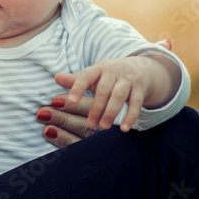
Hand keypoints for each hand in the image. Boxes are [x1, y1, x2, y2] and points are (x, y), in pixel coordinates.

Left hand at [36, 39, 171, 144]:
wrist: (141, 68)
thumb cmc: (110, 75)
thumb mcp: (94, 75)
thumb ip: (76, 80)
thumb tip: (56, 78)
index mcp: (99, 69)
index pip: (86, 75)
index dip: (78, 87)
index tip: (70, 101)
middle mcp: (113, 72)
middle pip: (103, 89)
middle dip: (96, 107)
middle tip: (90, 124)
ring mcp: (128, 80)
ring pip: (119, 96)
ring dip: (110, 112)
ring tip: (104, 126)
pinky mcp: (140, 90)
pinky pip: (136, 104)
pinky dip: (130, 116)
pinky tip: (124, 129)